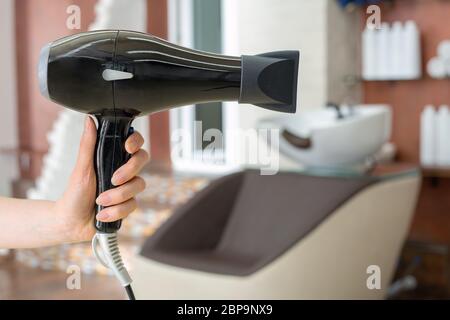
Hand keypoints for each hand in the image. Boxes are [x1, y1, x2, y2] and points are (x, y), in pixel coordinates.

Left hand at [55, 117, 148, 241]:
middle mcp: (124, 170)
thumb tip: (89, 120)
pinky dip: (116, 210)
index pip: (134, 143)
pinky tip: (103, 214)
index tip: (127, 147)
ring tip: (100, 201)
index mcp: (113, 158)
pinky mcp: (128, 204)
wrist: (72, 222)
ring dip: (118, 195)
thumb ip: (88, 144)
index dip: (135, 141)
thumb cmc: (75, 193)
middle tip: (113, 179)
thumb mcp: (81, 168)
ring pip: (139, 184)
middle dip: (129, 170)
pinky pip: (133, 204)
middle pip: (142, 159)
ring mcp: (128, 187)